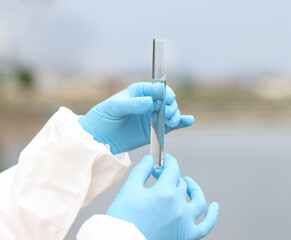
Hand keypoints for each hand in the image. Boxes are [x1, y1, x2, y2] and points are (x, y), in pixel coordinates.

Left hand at [78, 82, 193, 153]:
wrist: (99, 139)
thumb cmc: (103, 118)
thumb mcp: (114, 108)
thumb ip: (133, 104)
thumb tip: (151, 102)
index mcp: (139, 92)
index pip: (157, 88)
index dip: (164, 92)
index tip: (167, 99)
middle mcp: (148, 102)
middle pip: (167, 100)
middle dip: (171, 105)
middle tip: (168, 113)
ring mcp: (152, 116)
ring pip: (171, 112)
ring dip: (176, 114)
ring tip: (172, 121)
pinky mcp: (155, 130)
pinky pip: (171, 126)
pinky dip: (181, 123)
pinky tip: (188, 121)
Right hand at [107, 154, 218, 239]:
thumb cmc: (122, 217)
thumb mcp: (129, 189)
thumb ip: (142, 170)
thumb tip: (152, 158)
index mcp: (165, 192)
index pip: (172, 169)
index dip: (167, 161)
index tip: (162, 160)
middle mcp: (179, 205)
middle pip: (180, 184)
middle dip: (170, 176)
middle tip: (159, 175)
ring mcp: (185, 222)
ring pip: (198, 201)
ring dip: (194, 189)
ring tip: (188, 183)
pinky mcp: (187, 236)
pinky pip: (206, 226)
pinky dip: (212, 216)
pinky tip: (214, 207)